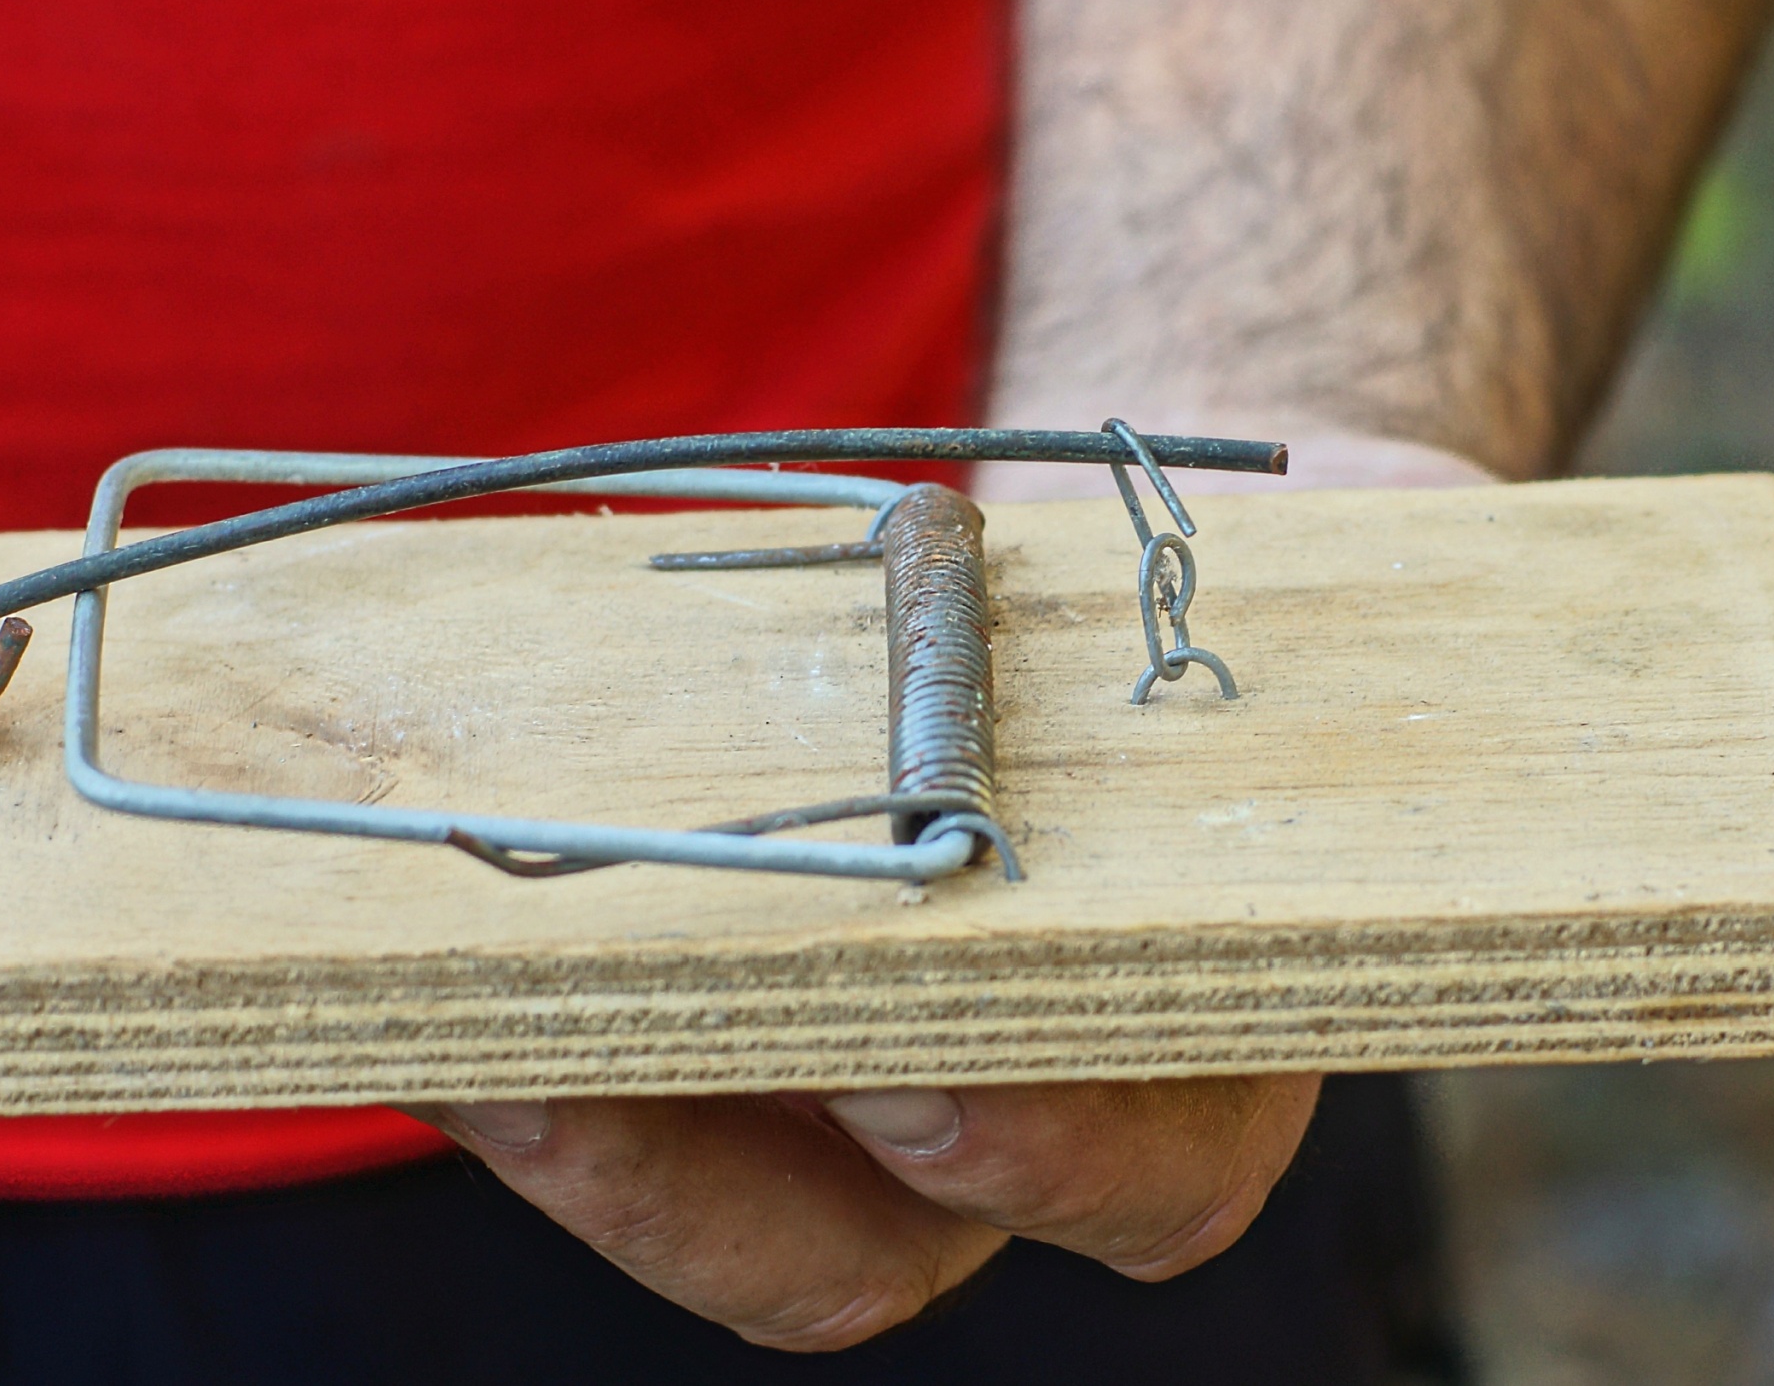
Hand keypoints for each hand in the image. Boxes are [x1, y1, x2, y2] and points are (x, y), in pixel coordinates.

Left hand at [419, 427, 1494, 1351]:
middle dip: (691, 1182)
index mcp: (1189, 1052)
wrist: (1105, 589)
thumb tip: (1385, 520)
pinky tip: (387, 914)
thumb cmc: (1213, 598)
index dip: (1046, 1152)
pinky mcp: (688, 994)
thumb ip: (1342, 589)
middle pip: (845, 1254)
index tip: (932, 1068)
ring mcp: (819, 1074)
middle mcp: (992, 1110)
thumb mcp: (1298, 578)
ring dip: (545, 1109)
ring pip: (677, 1180)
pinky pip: (580, 1051)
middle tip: (562, 1069)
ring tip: (430, 997)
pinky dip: (485, 1001)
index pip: (1140, 1184)